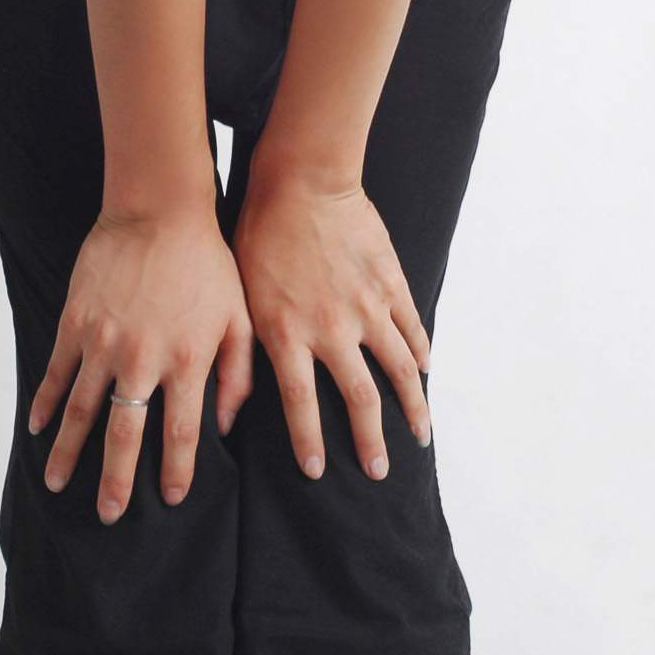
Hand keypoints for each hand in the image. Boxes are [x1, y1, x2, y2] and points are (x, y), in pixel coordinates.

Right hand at [29, 203, 254, 523]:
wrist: (159, 210)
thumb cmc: (208, 262)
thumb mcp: (240, 317)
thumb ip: (238, 374)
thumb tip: (228, 425)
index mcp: (187, 361)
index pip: (181, 433)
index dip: (176, 471)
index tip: (171, 499)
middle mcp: (142, 359)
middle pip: (125, 435)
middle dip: (116, 481)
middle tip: (109, 516)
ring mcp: (103, 342)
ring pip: (80, 411)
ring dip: (68, 452)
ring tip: (59, 484)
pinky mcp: (75, 322)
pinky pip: (55, 372)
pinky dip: (44, 403)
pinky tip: (36, 430)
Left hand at [228, 164, 432, 481]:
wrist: (300, 180)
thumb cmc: (258, 233)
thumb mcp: (239, 295)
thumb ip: (244, 348)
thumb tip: (229, 397)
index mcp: (288, 334)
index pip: (302, 405)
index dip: (310, 443)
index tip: (317, 473)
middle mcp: (332, 329)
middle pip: (360, 400)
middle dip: (370, 442)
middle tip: (377, 472)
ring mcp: (367, 307)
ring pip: (398, 370)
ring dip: (411, 407)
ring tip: (420, 434)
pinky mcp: (390, 284)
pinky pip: (411, 329)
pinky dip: (421, 354)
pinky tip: (425, 373)